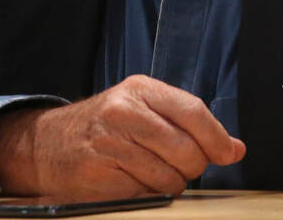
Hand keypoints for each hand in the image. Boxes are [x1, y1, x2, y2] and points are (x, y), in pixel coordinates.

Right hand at [0, 75, 245, 198]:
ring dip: (170, 183)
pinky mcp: (99, 173)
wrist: (47, 143)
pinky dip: (147, 193)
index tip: (229, 154)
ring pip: (169, 177)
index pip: (192, 111)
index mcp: (140, 89)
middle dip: (193, 166)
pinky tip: (132, 180)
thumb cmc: (105, 125)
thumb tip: (235, 148)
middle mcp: (123, 111)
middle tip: (182, 166)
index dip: (216, 137)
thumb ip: (189, 123)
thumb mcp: (143, 108)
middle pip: (186, 149)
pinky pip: (145, 193)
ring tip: (153, 172)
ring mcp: (109, 142)